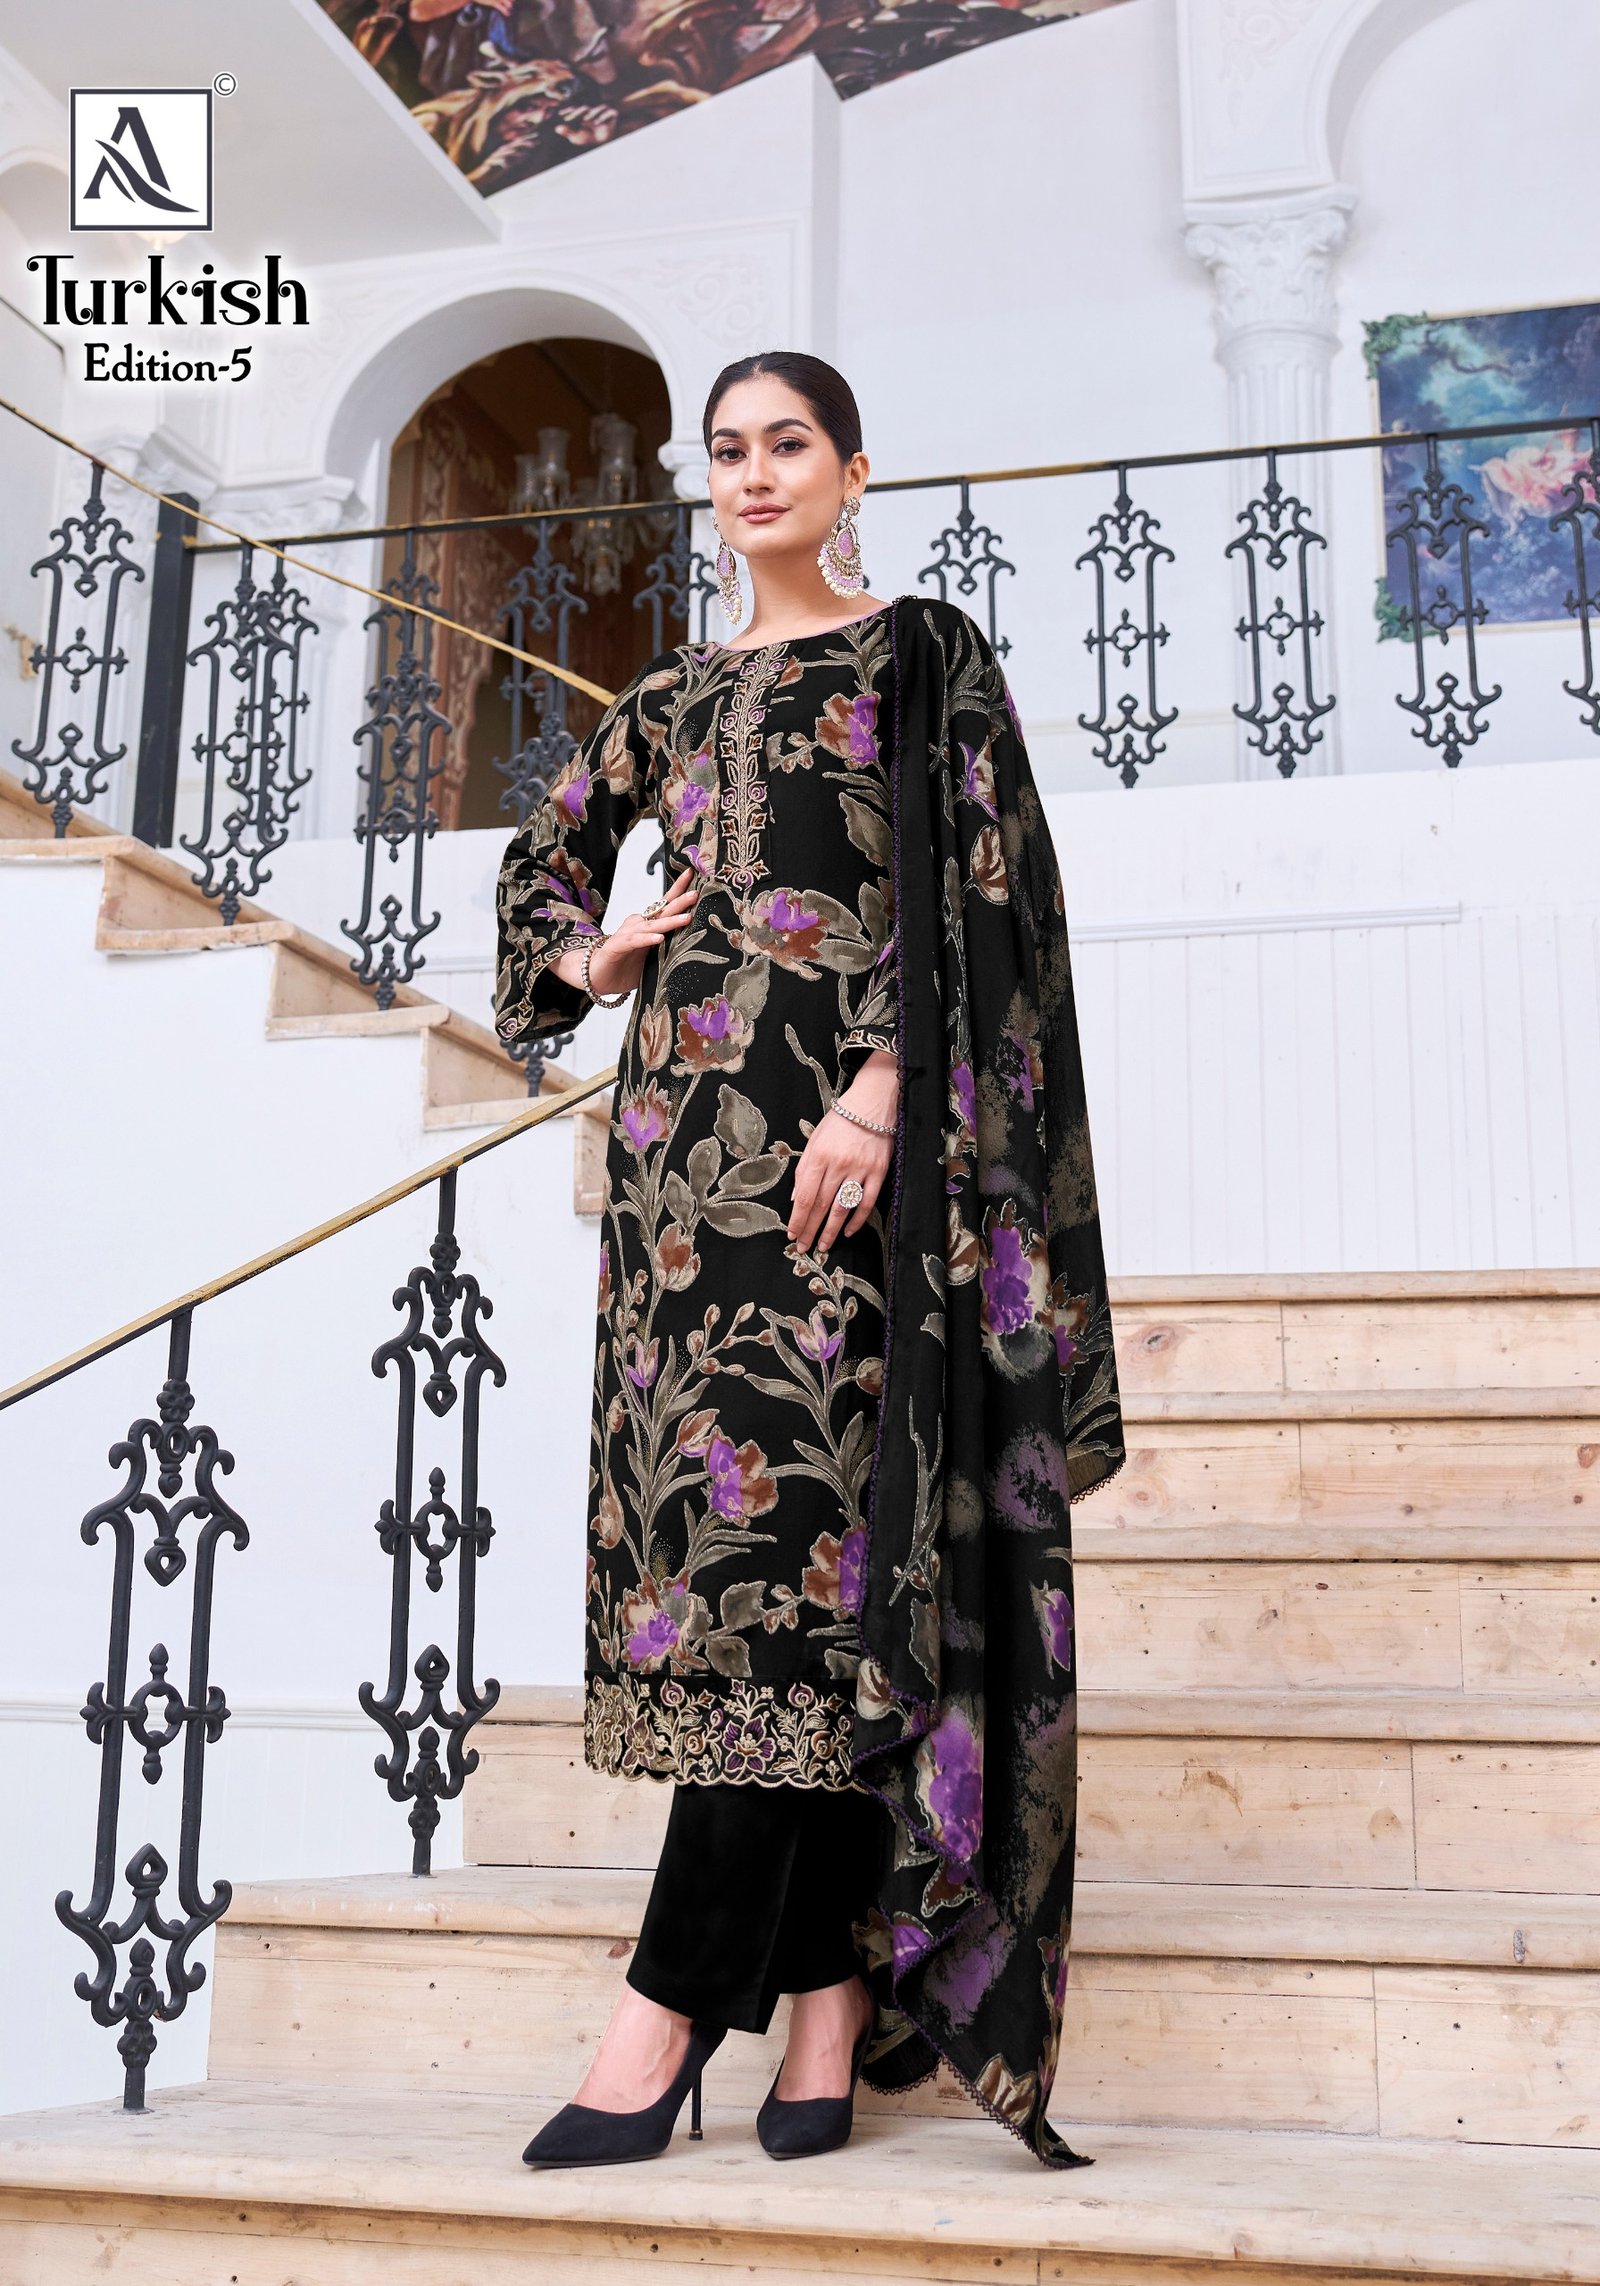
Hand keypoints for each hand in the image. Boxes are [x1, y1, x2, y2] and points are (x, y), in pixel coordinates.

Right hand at [554, 870, 696, 997]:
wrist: (596, 977)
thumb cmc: (624, 967)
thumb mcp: (652, 960)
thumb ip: (669, 952)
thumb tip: (694, 949)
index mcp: (648, 926)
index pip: (666, 906)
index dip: (679, 892)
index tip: (693, 876)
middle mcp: (638, 925)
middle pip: (662, 910)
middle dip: (680, 900)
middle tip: (696, 892)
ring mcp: (627, 934)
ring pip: (651, 926)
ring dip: (669, 921)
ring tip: (686, 918)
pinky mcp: (617, 946)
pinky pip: (634, 941)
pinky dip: (647, 940)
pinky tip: (659, 939)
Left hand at [787, 1050, 897, 1258]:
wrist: (872, 1104)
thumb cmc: (841, 1121)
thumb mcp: (815, 1140)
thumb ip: (805, 1169)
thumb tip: (796, 1199)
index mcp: (819, 1156)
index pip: (805, 1196)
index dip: (798, 1219)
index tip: (792, 1234)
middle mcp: (838, 1165)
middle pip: (821, 1206)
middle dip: (810, 1230)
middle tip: (803, 1248)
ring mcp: (860, 1170)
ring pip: (843, 1208)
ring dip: (831, 1231)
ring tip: (823, 1246)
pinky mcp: (879, 1173)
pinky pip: (866, 1202)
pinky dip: (857, 1220)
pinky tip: (849, 1232)